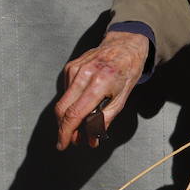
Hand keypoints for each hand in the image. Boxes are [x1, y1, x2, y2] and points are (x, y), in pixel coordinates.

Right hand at [54, 30, 149, 149]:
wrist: (124, 45)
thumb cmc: (127, 71)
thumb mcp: (122, 98)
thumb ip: (105, 119)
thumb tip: (91, 140)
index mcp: (98, 83)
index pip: (74, 114)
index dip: (66, 132)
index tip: (63, 144)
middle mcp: (83, 75)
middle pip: (62, 109)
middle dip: (64, 129)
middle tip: (72, 140)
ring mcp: (74, 69)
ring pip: (62, 101)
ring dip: (68, 117)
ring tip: (81, 125)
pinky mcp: (70, 67)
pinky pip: (66, 91)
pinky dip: (71, 102)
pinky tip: (83, 102)